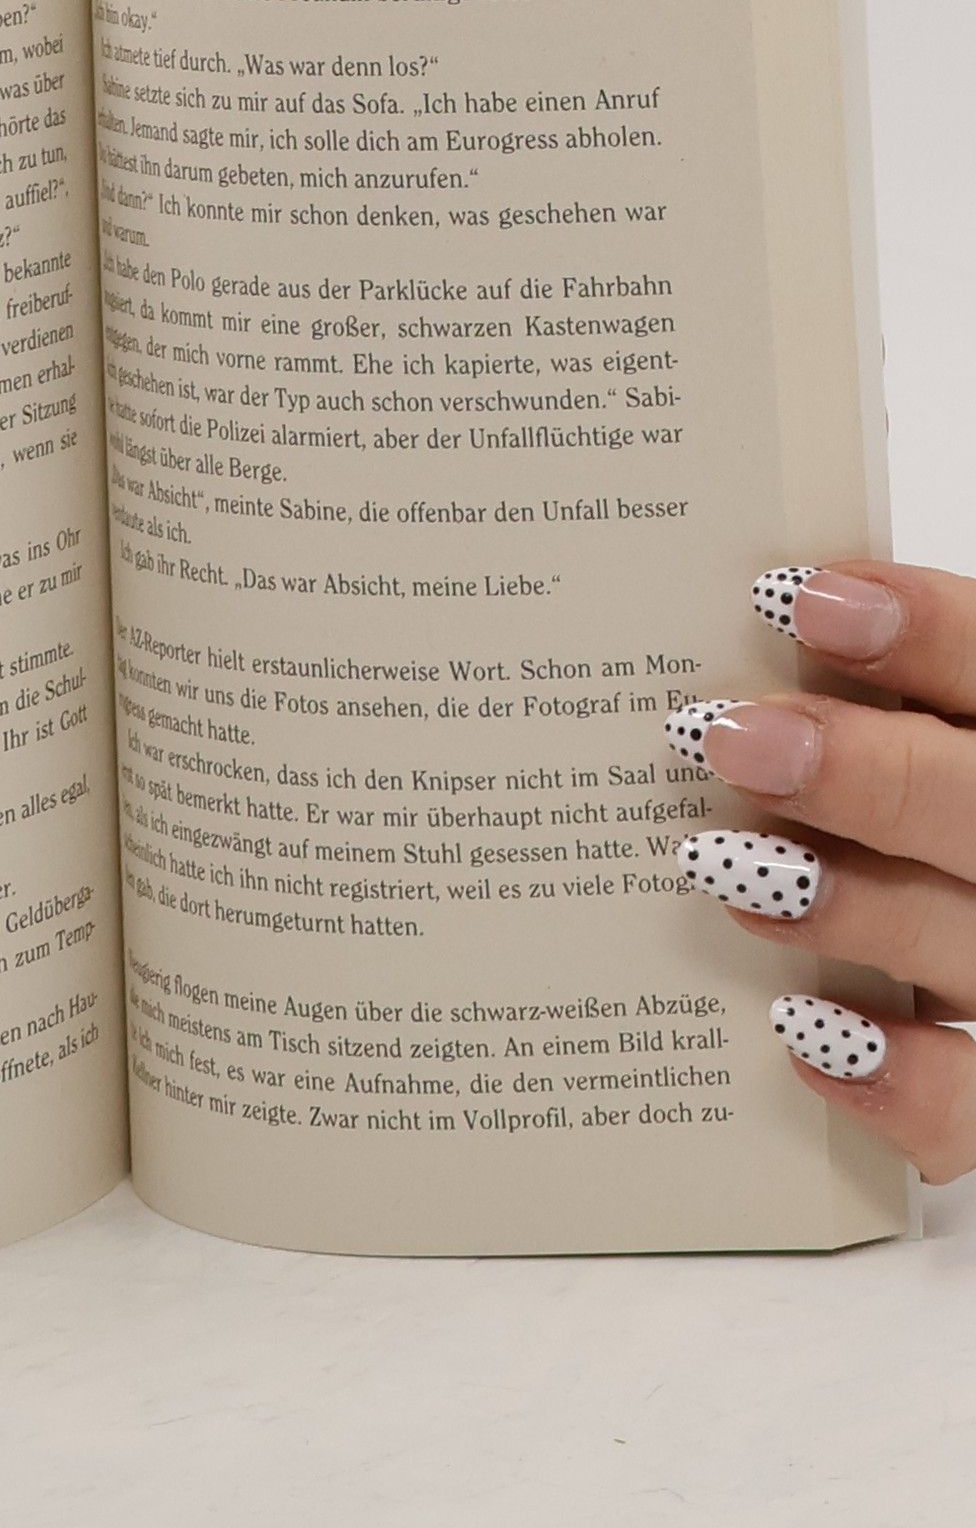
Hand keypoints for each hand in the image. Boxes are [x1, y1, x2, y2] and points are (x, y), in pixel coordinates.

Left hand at [667, 560, 975, 1179]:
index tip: (794, 597)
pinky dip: (906, 1083)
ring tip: (730, 871)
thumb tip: (729, 652)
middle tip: (733, 741)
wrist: (969, 906)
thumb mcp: (911, 739)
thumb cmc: (911, 815)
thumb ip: (862, 706)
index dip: (928, 632)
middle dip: (871, 775)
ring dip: (860, 908)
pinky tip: (805, 1035)